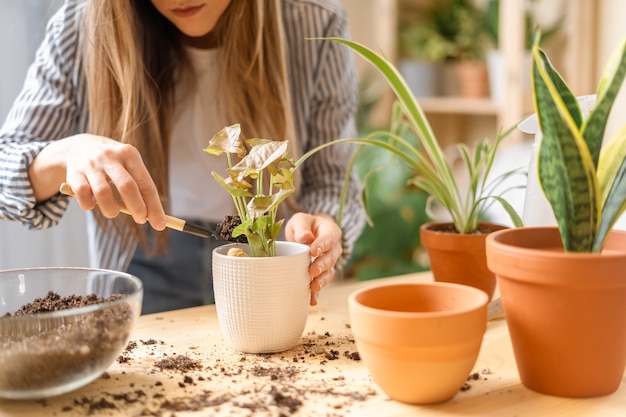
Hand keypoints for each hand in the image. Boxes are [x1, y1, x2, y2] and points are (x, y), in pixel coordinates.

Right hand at [28, 134, 165, 229]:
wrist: (78, 146)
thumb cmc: (112, 164)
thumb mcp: (129, 167)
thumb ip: (140, 188)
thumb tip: (153, 216)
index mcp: (129, 154)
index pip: (146, 184)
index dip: (154, 207)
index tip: (160, 224)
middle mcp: (110, 157)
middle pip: (127, 186)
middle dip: (137, 208)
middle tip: (140, 220)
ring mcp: (91, 164)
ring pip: (103, 193)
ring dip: (111, 210)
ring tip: (113, 212)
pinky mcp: (74, 173)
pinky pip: (83, 196)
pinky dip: (89, 205)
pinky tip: (92, 204)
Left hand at [285, 212, 341, 305]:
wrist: (305, 236)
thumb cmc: (303, 226)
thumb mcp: (300, 220)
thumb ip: (302, 226)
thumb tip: (305, 238)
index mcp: (330, 231)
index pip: (330, 238)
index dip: (323, 244)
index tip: (313, 251)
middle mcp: (333, 248)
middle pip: (331, 257)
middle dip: (322, 265)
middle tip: (313, 270)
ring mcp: (329, 262)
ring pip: (329, 272)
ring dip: (322, 280)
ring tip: (313, 287)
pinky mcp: (322, 274)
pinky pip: (321, 283)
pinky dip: (317, 292)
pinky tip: (312, 300)